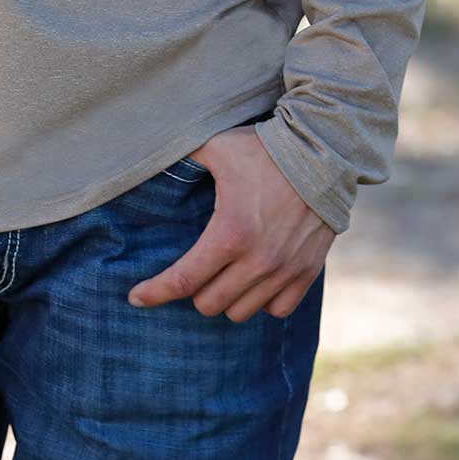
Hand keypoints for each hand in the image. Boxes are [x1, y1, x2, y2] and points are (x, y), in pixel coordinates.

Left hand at [126, 126, 335, 322]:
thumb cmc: (264, 148)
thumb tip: (152, 152)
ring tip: (222, 275)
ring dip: (226, 298)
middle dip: (193, 290)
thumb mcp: (216, 147)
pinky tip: (254, 281)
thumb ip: (183, 155)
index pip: (182, 280)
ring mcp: (284, 270)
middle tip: (191, 270)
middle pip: (209, 304)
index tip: (135, 297)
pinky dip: (262, 302)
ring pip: (241, 312)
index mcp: (229, 233)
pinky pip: (277, 310)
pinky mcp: (307, 272)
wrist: (323, 152)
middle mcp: (256, 260)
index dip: (154, 292)